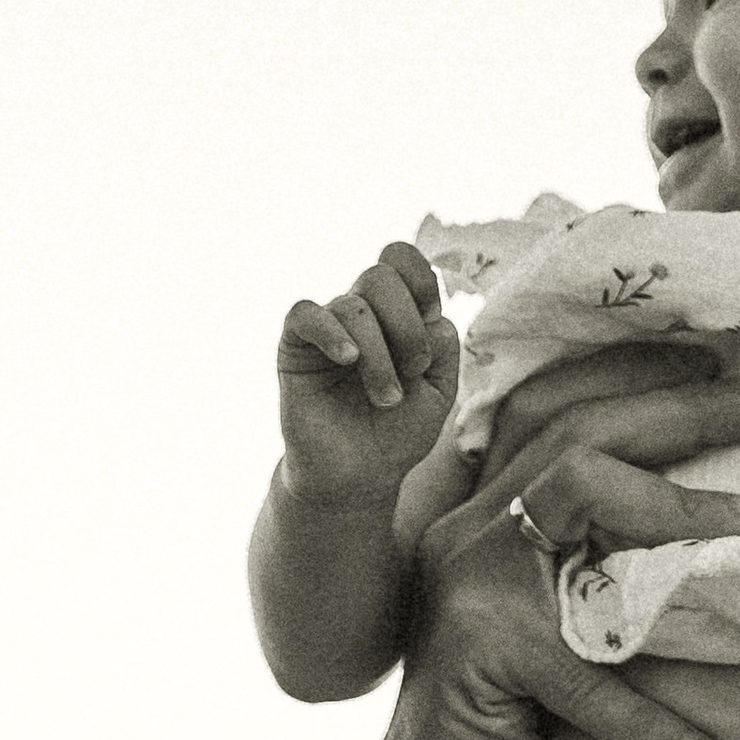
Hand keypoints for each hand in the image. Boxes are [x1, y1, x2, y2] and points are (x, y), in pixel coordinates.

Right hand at [277, 241, 463, 507]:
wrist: (357, 478)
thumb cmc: (396, 434)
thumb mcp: (439, 392)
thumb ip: (443, 347)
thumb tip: (431, 315)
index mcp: (396, 314)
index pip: (402, 261)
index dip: (421, 280)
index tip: (431, 322)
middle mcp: (360, 313)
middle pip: (380, 277)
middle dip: (406, 325)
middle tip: (413, 370)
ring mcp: (327, 328)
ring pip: (352, 306)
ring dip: (379, 357)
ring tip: (386, 398)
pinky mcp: (295, 347)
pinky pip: (305, 314)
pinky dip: (331, 332)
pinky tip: (349, 360)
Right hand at [354, 366, 739, 739]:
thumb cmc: (519, 738)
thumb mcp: (569, 634)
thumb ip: (614, 575)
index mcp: (486, 512)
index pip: (559, 404)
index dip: (642, 372)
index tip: (735, 363)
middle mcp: (466, 527)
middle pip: (579, 425)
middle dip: (689, 404)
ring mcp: (463, 582)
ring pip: (578, 486)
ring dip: (683, 503)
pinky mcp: (476, 653)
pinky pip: (585, 667)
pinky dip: (647, 719)